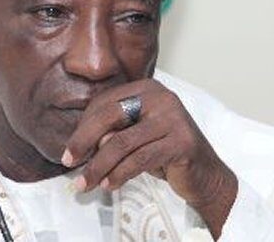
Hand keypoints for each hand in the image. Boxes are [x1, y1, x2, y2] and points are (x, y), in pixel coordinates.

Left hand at [61, 79, 237, 237]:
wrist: (203, 174)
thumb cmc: (165, 153)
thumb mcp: (135, 138)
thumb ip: (112, 133)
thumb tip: (80, 145)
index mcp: (146, 89)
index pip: (104, 104)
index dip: (83, 128)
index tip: (70, 151)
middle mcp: (161, 97)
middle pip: (110, 116)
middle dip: (84, 142)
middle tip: (69, 163)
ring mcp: (174, 118)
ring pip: (122, 142)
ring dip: (99, 166)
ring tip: (86, 183)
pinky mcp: (182, 142)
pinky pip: (140, 159)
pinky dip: (119, 174)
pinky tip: (109, 185)